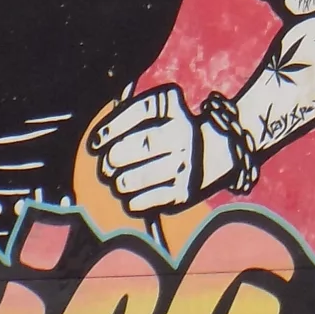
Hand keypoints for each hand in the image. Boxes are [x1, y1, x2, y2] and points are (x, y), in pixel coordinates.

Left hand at [89, 84, 231, 219]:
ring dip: (119, 182)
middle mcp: (182, 137)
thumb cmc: (173, 132)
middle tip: (109, 163)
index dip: (112, 127)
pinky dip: (131, 201)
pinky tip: (130, 196)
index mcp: (175, 112)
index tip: (96, 142)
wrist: (218, 153)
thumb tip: (96, 144)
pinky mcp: (183, 194)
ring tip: (118, 180)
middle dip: (114, 157)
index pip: (139, 112)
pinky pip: (145, 201)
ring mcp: (184, 166)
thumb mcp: (161, 113)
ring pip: (136, 178)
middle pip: (139, 145)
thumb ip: (129, 118)